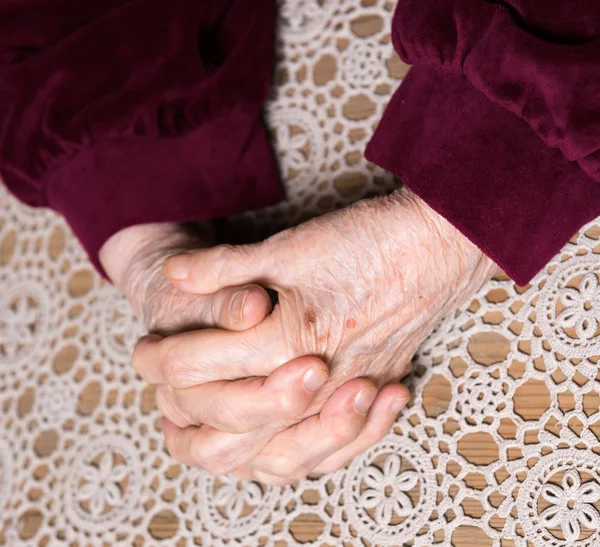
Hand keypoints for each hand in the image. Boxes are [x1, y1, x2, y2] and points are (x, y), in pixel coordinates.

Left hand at [101, 222, 409, 483]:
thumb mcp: (293, 244)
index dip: (167, 358)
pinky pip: (337, 448)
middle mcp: (327, 380)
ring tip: (206, 436)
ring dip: (241, 448)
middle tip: (163, 396)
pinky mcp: (379, 391)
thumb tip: (175, 275)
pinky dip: (300, 454)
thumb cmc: (370, 240)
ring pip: (289, 452)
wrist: (441, 242)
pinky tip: (281, 444)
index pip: (211, 367)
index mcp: (295, 340)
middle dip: (192, 413)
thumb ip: (228, 266)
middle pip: (244, 427)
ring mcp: (357, 393)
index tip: (144, 349)